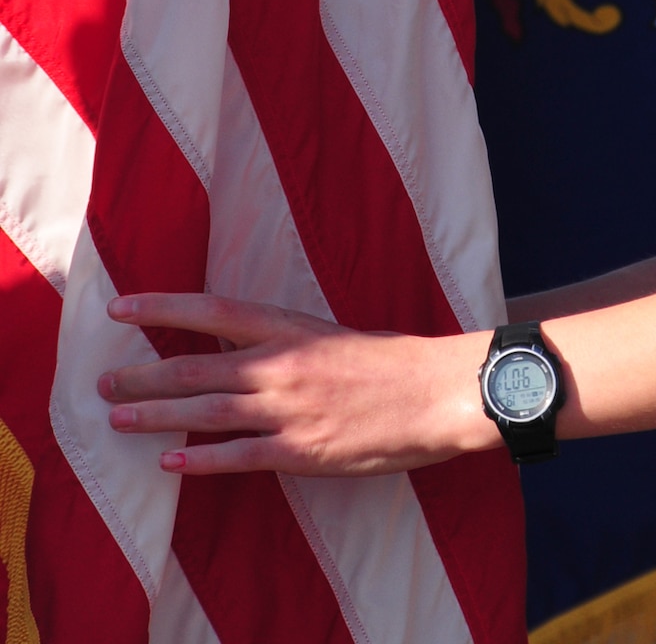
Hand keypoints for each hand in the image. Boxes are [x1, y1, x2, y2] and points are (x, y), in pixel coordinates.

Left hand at [100, 294, 494, 477]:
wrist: (436, 392)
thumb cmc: (392, 361)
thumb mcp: (334, 335)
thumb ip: (289, 344)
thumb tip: (248, 350)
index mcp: (291, 327)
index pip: (212, 309)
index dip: (162, 307)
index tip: (121, 307)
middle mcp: (282, 364)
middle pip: (196, 365)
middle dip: (142, 374)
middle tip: (102, 382)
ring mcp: (288, 409)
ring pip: (206, 410)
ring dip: (156, 417)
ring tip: (117, 420)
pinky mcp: (300, 450)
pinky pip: (237, 457)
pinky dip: (200, 460)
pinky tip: (170, 464)